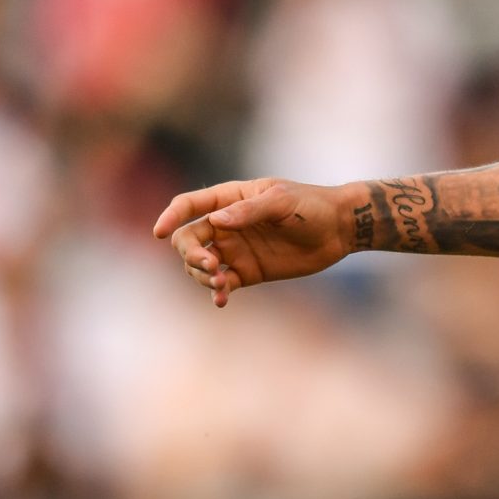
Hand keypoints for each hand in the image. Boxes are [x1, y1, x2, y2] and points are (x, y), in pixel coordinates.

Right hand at [153, 178, 355, 308]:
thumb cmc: (311, 207)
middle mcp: (226, 225)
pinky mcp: (247, 272)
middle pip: (188, 240)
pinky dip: (217, 293)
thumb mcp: (282, 202)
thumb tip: (216, 222)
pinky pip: (222, 284)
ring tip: (222, 284)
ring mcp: (235, 249)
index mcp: (230, 199)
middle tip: (211, 265)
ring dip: (203, 276)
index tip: (159, 232)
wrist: (339, 230)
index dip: (171, 216)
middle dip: (191, 254)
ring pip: (200, 265)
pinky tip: (222, 299)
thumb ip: (249, 211)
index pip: (190, 205)